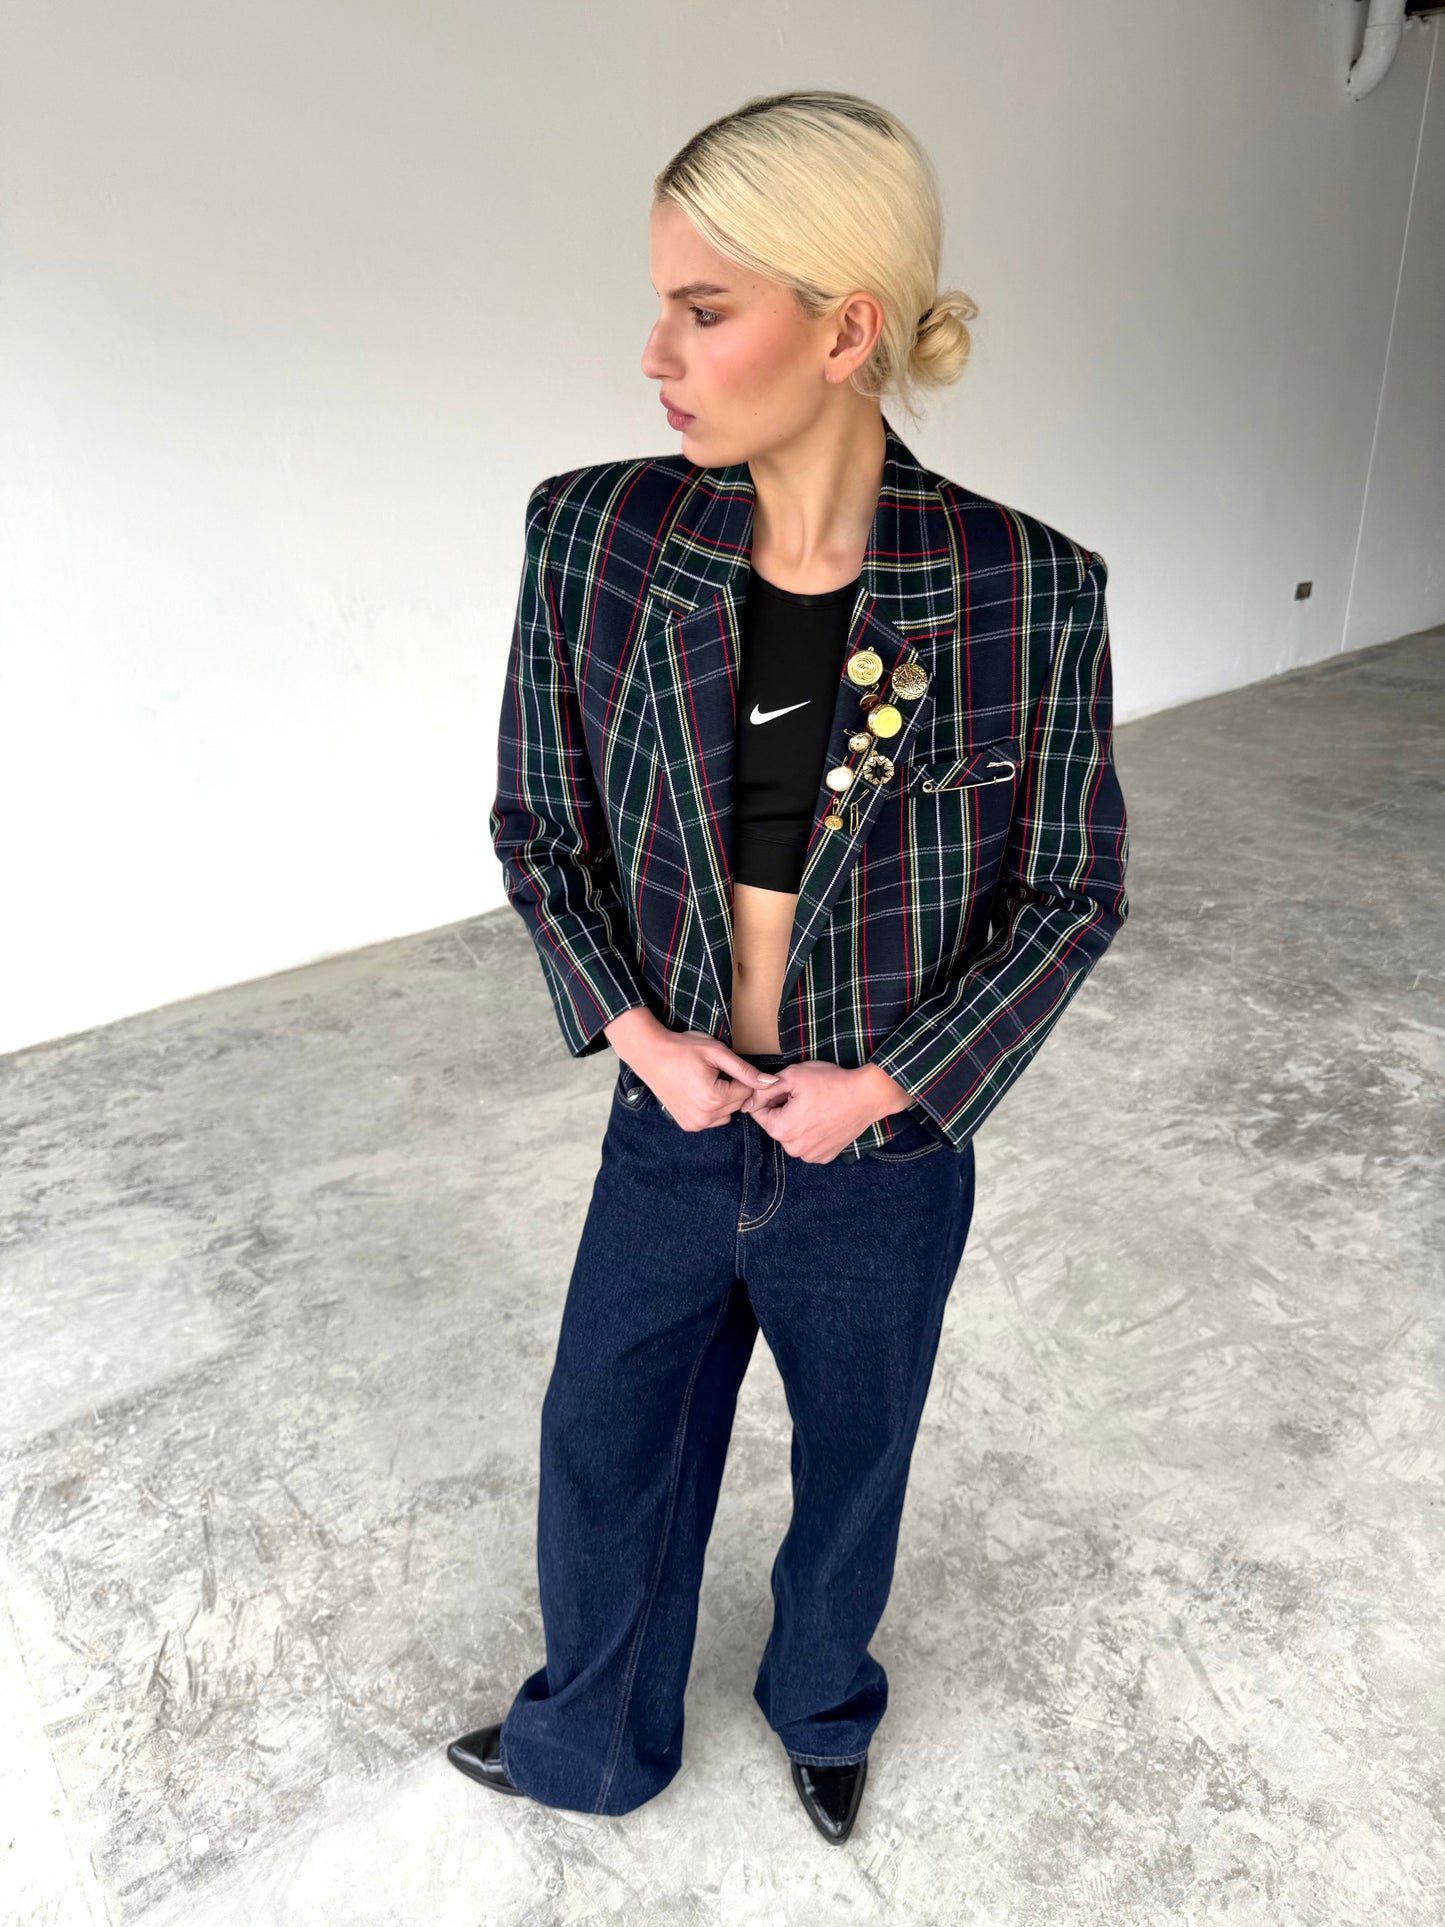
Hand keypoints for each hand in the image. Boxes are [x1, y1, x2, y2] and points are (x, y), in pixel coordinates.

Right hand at [603, 1008, 779, 1130]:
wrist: (650, 1055)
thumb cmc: (683, 1049)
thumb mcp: (717, 1053)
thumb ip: (746, 1070)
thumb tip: (771, 1082)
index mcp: (714, 1099)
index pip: (747, 1092)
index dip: (740, 1076)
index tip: (723, 1065)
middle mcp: (705, 1117)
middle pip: (739, 1104)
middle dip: (733, 1087)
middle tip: (713, 1071)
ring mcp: (695, 1124)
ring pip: (728, 1113)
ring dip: (724, 1099)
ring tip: (705, 1081)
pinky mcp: (688, 1125)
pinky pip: (714, 1119)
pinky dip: (712, 1107)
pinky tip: (698, 1091)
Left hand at [738, 1060, 911, 1162]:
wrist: (867, 1095)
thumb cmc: (830, 1082)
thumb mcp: (791, 1075)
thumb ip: (763, 1089)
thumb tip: (746, 1103)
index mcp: (780, 1130)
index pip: (759, 1112)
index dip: (771, 1096)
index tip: (790, 1089)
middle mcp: (793, 1149)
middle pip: (776, 1124)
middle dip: (784, 1109)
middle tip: (805, 1096)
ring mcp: (811, 1156)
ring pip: (793, 1135)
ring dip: (798, 1121)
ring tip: (817, 1106)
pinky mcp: (825, 1157)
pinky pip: (809, 1143)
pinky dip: (813, 1132)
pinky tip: (826, 1118)